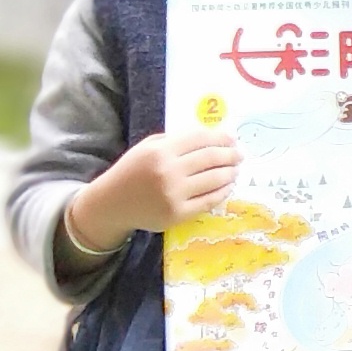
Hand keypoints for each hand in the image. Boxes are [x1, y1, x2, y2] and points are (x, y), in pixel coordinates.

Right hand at [68, 131, 240, 252]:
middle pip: (212, 158)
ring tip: (235, 169)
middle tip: (240, 155)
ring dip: (230, 173)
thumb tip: (213, 137)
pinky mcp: (178, 214)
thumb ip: (176, 140)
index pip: (200, 139)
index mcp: (160, 151)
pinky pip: (209, 200)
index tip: (232, 138)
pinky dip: (223, 192)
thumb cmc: (132, 171)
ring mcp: (174, 194)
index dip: (221, 137)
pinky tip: (227, 186)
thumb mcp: (148, 148)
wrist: (111, 203)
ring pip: (215, 179)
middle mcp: (168, 172)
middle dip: (231, 155)